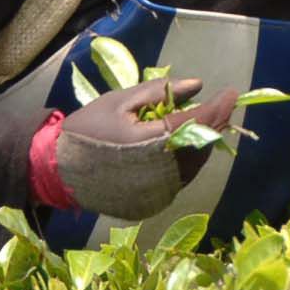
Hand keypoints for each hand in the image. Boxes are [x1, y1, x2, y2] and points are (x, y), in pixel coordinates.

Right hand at [55, 77, 238, 219]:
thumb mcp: (121, 101)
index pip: (196, 123)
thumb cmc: (88, 129)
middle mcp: (160, 171)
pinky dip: (188, 159)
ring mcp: (157, 191)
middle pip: (201, 146)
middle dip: (215, 124)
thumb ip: (160, 92)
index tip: (232, 93)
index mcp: (151, 142)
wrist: (58, 170)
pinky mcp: (152, 202)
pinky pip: (180, 178)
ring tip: (203, 122)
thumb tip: (198, 86)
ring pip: (194, 165)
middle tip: (222, 106)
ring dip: (203, 142)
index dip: (218, 108)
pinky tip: (184, 144)